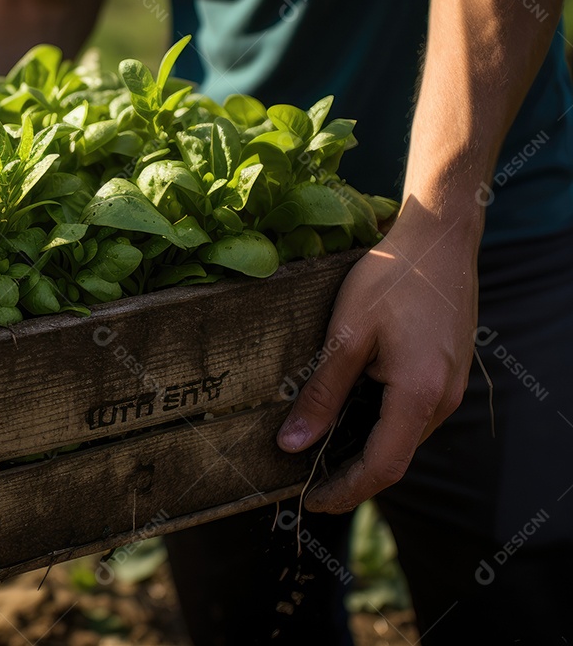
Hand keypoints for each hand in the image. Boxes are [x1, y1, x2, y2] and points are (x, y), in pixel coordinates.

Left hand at [277, 199, 478, 512]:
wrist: (439, 241)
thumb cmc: (391, 279)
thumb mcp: (345, 335)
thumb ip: (321, 394)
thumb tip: (292, 444)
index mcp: (419, 395)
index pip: (381, 468)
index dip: (344, 491)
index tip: (309, 502)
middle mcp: (443, 400)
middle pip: (394, 459)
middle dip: (351, 477)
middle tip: (306, 483)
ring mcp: (450, 388)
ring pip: (404, 439)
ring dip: (365, 451)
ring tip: (320, 453)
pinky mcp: (448, 374)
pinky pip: (413, 416)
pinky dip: (380, 426)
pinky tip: (349, 417)